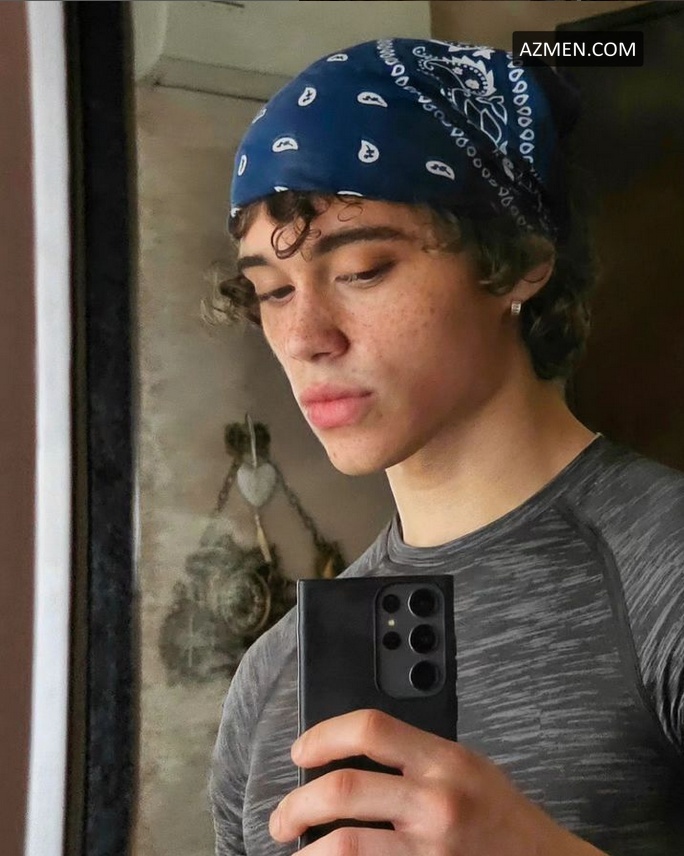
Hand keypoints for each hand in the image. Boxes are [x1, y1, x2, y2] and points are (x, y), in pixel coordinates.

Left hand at [269, 709, 607, 855]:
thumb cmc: (503, 816)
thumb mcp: (465, 766)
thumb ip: (414, 756)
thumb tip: (349, 756)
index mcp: (443, 760)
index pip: (370, 728)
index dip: (324, 735)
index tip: (300, 751)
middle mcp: (434, 802)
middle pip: (343, 790)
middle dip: (297, 805)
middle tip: (281, 818)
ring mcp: (429, 849)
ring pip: (344, 846)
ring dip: (307, 852)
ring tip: (296, 852)